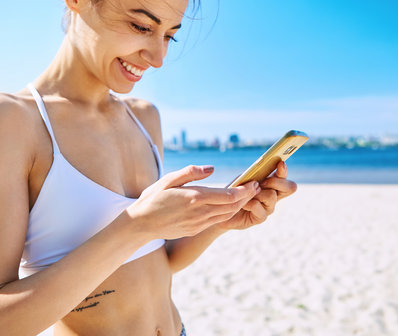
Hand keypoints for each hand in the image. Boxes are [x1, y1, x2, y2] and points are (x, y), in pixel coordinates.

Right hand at [126, 165, 258, 239]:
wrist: (140, 225)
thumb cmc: (152, 198)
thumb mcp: (168, 179)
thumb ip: (191, 172)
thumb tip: (212, 169)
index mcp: (194, 197)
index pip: (228, 195)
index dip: (244, 191)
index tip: (254, 183)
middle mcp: (199, 212)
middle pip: (232, 206)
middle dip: (246, 197)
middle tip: (256, 187)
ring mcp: (198, 223)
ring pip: (226, 215)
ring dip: (239, 206)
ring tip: (247, 195)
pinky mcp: (195, 229)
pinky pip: (217, 220)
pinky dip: (228, 212)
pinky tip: (230, 205)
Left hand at [215, 161, 296, 230]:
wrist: (223, 210)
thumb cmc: (234, 192)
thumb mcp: (243, 180)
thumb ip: (253, 176)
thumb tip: (259, 179)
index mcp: (271, 184)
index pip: (283, 176)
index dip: (284, 170)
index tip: (280, 163)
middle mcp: (273, 195)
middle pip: (290, 187)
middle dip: (277, 181)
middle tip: (262, 182)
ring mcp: (269, 207)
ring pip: (272, 195)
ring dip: (257, 193)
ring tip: (246, 195)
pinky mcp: (261, 217)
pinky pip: (258, 206)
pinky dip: (248, 203)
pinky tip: (242, 204)